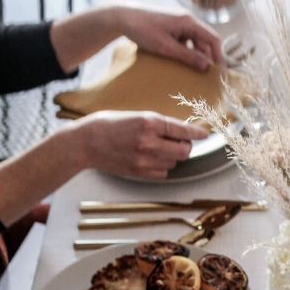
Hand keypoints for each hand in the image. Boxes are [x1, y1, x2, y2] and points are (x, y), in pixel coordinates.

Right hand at [69, 110, 208, 179]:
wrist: (84, 142)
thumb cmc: (108, 125)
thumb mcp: (134, 116)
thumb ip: (158, 124)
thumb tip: (182, 133)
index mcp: (148, 123)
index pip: (182, 131)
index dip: (196, 134)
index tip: (205, 135)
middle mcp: (148, 142)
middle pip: (184, 151)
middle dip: (184, 147)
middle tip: (177, 142)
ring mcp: (144, 159)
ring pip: (174, 163)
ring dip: (171, 157)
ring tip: (154, 148)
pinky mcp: (140, 172)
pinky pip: (163, 173)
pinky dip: (161, 167)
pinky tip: (148, 158)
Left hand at [112, 4, 223, 71]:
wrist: (121, 17)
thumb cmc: (143, 29)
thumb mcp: (166, 47)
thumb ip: (188, 56)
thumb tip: (207, 66)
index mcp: (189, 21)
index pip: (213, 39)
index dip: (218, 56)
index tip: (218, 72)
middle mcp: (187, 20)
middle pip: (206, 41)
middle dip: (206, 57)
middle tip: (204, 75)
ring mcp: (180, 23)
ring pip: (196, 42)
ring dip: (196, 55)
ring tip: (192, 70)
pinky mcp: (173, 27)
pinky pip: (186, 41)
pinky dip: (186, 51)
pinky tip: (179, 60)